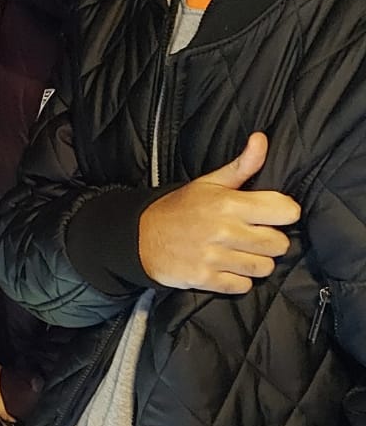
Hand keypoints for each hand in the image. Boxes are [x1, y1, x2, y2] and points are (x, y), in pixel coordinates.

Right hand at [138, 132, 300, 293]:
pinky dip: (239, 281)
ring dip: (257, 263)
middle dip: (272, 242)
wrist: (139, 238)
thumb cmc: (180, 209)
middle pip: (279, 244)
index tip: (271, 216)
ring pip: (263, 268)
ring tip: (243, 255)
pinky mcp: (203, 279)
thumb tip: (261, 139)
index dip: (283, 214)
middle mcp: (224, 231)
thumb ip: (242, 166)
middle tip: (256, 238)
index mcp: (230, 203)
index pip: (286, 211)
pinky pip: (241, 286)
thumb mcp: (209, 183)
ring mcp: (214, 257)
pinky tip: (228, 269)